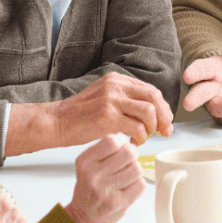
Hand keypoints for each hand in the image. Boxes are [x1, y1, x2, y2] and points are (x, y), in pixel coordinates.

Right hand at [51, 73, 173, 148]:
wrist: (56, 123)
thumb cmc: (79, 115)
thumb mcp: (103, 97)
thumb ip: (124, 99)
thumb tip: (151, 110)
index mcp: (117, 79)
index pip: (150, 89)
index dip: (162, 106)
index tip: (165, 120)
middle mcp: (115, 86)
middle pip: (154, 97)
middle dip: (163, 116)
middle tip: (165, 130)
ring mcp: (111, 100)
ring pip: (148, 111)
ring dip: (151, 128)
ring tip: (144, 138)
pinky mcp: (106, 117)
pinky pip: (136, 127)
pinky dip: (140, 137)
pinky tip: (134, 142)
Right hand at [64, 132, 144, 222]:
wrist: (83, 218)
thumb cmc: (89, 188)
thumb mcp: (88, 164)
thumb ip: (105, 148)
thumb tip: (127, 135)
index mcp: (85, 163)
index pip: (112, 140)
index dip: (122, 141)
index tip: (121, 147)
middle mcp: (94, 176)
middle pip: (129, 152)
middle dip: (132, 155)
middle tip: (127, 161)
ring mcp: (107, 192)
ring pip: (137, 168)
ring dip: (135, 171)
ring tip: (125, 177)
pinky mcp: (120, 204)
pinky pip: (141, 184)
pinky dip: (137, 185)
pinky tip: (126, 189)